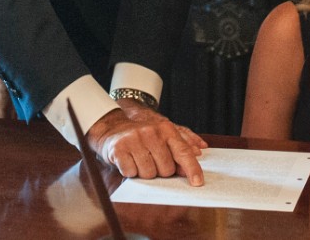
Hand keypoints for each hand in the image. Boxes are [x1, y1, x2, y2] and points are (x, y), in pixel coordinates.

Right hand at [85, 107, 205, 185]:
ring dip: (144, 172)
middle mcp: (151, 132)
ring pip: (149, 173)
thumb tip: (198, 154)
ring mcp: (134, 140)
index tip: (197, 182)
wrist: (111, 127)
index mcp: (165, 129)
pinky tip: (128, 160)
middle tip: (151, 161)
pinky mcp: (119, 149)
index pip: (183, 152)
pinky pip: (131, 173)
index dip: (192, 169)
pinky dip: (130, 171)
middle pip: (166, 169)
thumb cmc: (141, 135)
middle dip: (160, 171)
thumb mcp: (162, 135)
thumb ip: (181, 145)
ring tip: (138, 159)